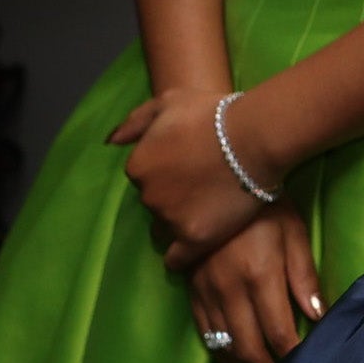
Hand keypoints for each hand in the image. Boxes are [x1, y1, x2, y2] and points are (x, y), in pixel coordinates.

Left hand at [110, 82, 279, 263]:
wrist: (252, 137)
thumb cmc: (212, 114)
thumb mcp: (168, 103)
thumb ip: (135, 122)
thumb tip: (111, 142)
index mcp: (137, 166)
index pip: (144, 177)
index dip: (165, 172)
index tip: (184, 170)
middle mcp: (147, 196)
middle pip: (154, 203)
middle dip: (171, 198)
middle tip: (199, 189)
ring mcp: (170, 219)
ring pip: (166, 229)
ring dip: (178, 223)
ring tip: (204, 214)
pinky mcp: (194, 239)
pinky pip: (177, 259)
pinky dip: (180, 257)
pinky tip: (193, 249)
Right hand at [180, 205, 322, 362]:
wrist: (220, 174)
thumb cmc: (266, 203)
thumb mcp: (294, 232)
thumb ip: (304, 276)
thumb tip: (318, 316)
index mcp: (260, 275)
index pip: (279, 333)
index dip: (291, 358)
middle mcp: (230, 288)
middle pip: (248, 348)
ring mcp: (206, 289)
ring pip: (223, 345)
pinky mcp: (191, 286)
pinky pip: (202, 328)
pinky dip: (219, 349)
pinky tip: (233, 355)